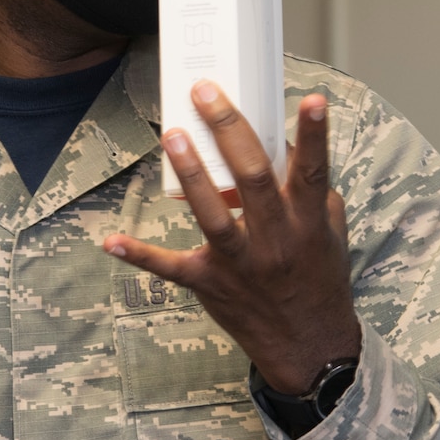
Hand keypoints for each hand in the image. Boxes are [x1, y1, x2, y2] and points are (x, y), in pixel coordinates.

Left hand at [104, 81, 360, 393]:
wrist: (309, 346)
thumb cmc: (320, 278)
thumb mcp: (328, 232)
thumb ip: (311, 190)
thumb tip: (285, 144)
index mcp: (308, 223)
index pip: (313, 171)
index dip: (315, 135)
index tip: (312, 98)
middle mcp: (275, 241)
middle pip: (252, 178)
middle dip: (228, 130)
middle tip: (206, 92)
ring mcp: (240, 264)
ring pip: (212, 215)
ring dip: (191, 174)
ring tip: (172, 135)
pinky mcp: (211, 284)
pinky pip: (171, 268)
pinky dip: (140, 255)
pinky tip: (111, 241)